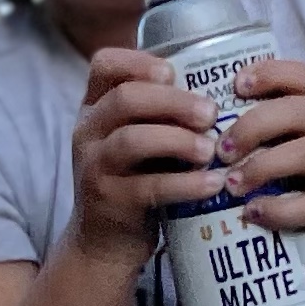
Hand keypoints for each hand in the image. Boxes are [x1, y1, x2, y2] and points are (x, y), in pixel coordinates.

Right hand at [68, 45, 216, 261]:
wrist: (105, 244)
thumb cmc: (133, 180)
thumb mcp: (137, 140)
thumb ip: (160, 114)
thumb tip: (216, 90)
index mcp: (95, 108)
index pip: (105, 64)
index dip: (140, 62)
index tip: (173, 73)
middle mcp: (88, 132)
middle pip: (126, 99)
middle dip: (174, 102)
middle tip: (212, 113)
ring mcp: (94, 168)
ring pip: (133, 140)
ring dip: (179, 140)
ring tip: (212, 149)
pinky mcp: (110, 203)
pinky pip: (149, 187)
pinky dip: (186, 184)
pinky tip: (213, 183)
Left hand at [220, 54, 304, 270]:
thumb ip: (280, 127)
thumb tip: (215, 126)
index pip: (302, 75)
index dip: (268, 74)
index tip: (235, 85)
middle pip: (297, 112)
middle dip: (252, 126)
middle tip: (221, 149)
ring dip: (262, 166)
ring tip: (232, 183)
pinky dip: (278, 209)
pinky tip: (253, 212)